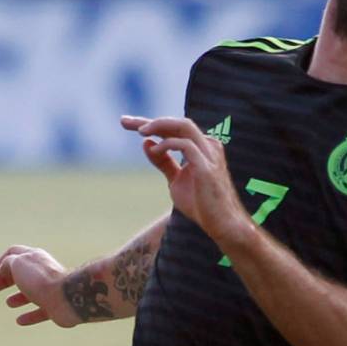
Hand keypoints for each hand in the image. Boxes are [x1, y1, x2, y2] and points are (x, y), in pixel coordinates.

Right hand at [0, 245, 78, 326]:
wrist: (67, 297)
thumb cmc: (41, 279)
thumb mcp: (17, 264)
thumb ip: (7, 264)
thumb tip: (2, 270)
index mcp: (33, 257)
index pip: (12, 255)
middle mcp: (42, 271)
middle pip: (20, 274)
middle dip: (4, 280)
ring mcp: (49, 289)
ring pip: (32, 292)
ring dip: (19, 297)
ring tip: (9, 303)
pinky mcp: (55, 306)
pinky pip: (41, 311)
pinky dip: (30, 315)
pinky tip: (20, 321)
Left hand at [121, 115, 247, 248]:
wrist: (221, 224)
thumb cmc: (201, 205)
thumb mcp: (175, 180)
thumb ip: (163, 162)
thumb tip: (147, 143)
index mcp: (201, 147)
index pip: (173, 129)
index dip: (150, 124)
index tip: (126, 122)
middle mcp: (207, 145)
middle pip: (176, 123)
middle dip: (149, 121)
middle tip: (125, 122)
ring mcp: (209, 154)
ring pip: (183, 126)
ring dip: (159, 125)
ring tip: (140, 132)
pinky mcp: (207, 166)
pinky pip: (185, 145)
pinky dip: (168, 144)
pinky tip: (155, 150)